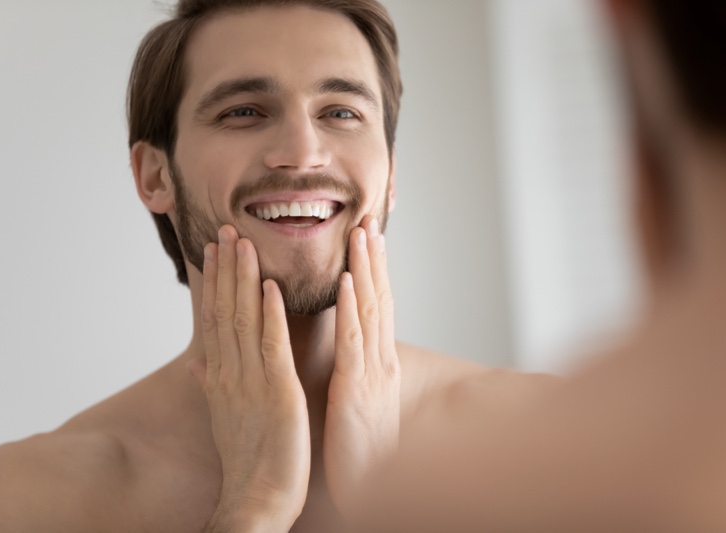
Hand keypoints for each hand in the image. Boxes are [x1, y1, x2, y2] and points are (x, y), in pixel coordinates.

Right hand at [188, 225, 310, 531]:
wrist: (256, 499)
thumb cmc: (246, 460)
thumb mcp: (224, 417)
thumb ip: (212, 386)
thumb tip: (197, 365)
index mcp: (221, 377)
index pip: (215, 320)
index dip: (214, 283)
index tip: (213, 250)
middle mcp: (230, 374)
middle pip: (225, 311)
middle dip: (225, 270)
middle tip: (225, 230)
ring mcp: (252, 382)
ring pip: (244, 320)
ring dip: (243, 280)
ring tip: (243, 243)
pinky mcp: (277, 393)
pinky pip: (271, 348)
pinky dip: (270, 316)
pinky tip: (270, 287)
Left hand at [324, 217, 401, 515]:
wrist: (369, 491)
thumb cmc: (358, 450)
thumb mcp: (356, 402)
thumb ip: (351, 371)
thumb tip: (345, 350)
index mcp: (376, 364)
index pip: (376, 307)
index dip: (372, 271)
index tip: (366, 238)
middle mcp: (381, 361)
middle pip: (379, 299)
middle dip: (373, 258)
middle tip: (368, 218)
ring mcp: (373, 374)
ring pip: (371, 311)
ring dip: (366, 269)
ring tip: (361, 232)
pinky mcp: (358, 390)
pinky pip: (355, 343)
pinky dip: (353, 309)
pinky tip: (348, 281)